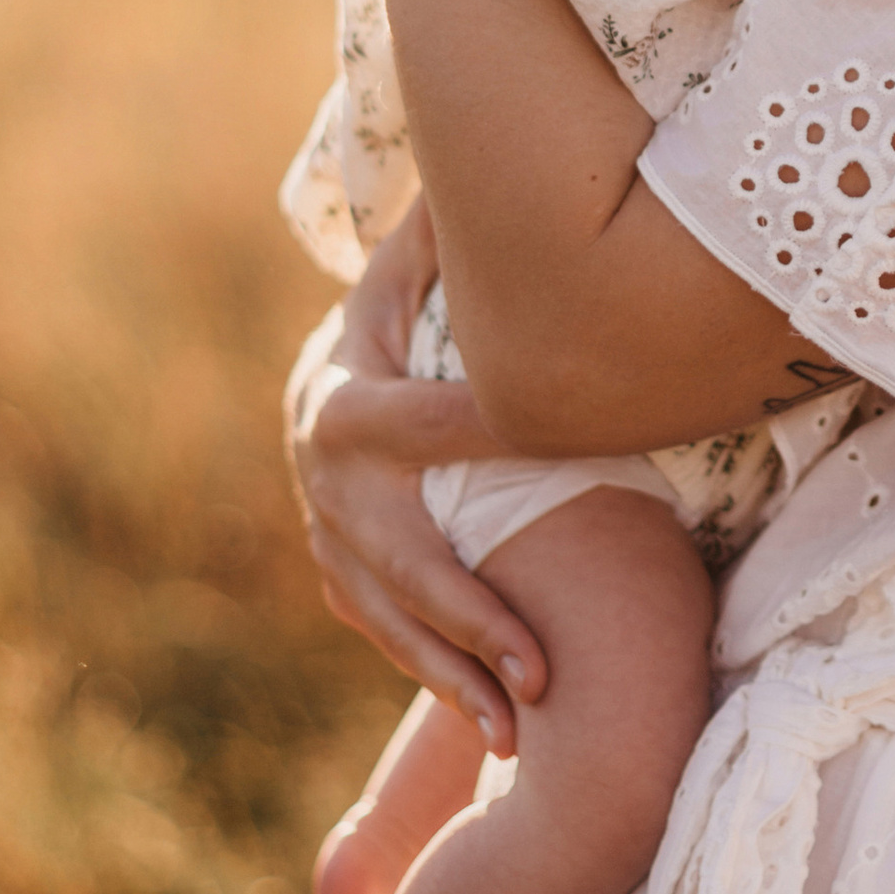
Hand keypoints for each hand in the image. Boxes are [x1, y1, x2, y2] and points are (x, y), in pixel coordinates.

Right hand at [284, 251, 546, 751]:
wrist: (324, 381)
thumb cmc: (400, 315)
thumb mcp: (414, 268)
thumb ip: (447, 234)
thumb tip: (482, 163)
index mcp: (347, 397)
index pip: (430, 422)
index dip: (493, 432)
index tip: (569, 453)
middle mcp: (327, 479)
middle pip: (400, 558)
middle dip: (470, 617)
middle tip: (540, 670)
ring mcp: (328, 538)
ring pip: (388, 618)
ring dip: (454, 674)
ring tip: (522, 730)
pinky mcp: (338, 578)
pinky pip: (384, 634)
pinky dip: (435, 675)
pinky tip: (491, 723)